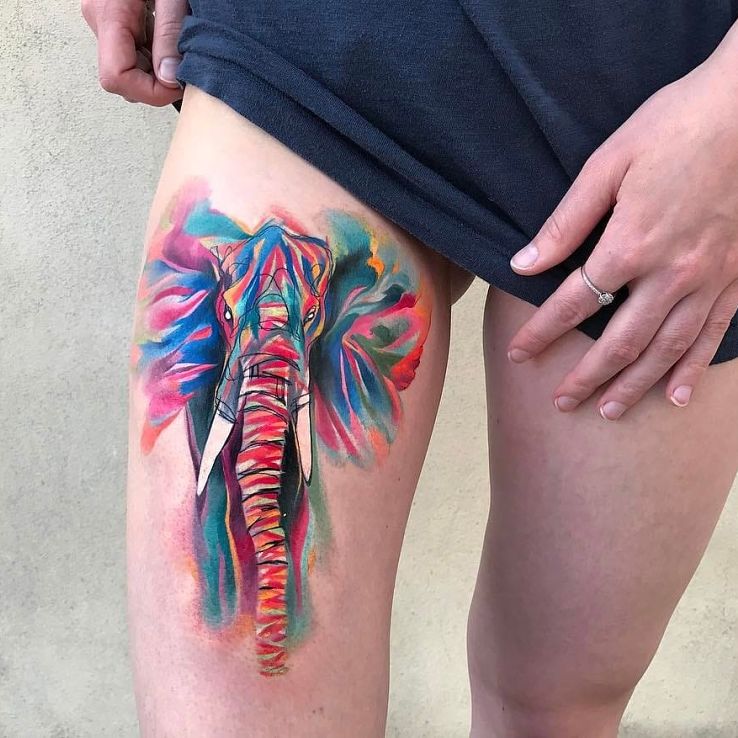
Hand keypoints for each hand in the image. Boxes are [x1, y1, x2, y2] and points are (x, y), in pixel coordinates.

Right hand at [82, 0, 186, 105]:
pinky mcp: (116, 20)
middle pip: (124, 79)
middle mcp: (101, 21)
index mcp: (109, 15)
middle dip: (157, 84)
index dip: (150, 92)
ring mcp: (106, 21)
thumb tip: (169, 78)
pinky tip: (170, 40)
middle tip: (184, 68)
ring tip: (178, 48)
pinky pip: (133, 53)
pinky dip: (156, 56)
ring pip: (129, 70)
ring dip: (157, 71)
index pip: (117, 78)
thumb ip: (169, 34)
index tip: (176, 86)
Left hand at [506, 25, 737, 420]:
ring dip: (633, 384)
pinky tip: (676, 395)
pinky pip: (713, 334)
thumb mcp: (608, 164)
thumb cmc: (674, 126)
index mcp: (631, 244)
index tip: (519, 355)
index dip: (542, 333)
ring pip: (665, 348)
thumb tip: (523, 264)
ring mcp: (709, 278)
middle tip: (562, 404)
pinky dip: (692, 368)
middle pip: (619, 341)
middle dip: (586, 377)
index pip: (573, 304)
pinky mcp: (736, 276)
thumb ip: (565, 222)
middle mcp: (671, 273)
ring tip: (608, 410)